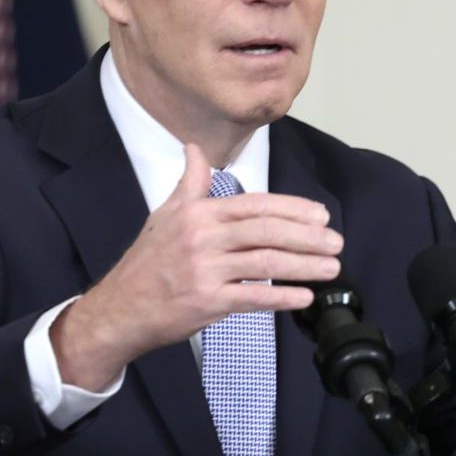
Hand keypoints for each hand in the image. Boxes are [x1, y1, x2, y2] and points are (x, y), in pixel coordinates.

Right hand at [52, 143, 341, 388]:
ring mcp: (205, 270)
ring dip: (305, 266)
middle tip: (335, 242)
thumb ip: (188, 182)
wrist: (120, 308)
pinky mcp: (206, 302)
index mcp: (198, 213)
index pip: (255, 205)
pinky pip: (253, 297)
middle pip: (267, 231)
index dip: (292, 209)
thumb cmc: (146, 263)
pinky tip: (304, 297)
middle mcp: (202, 238)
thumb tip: (193, 148)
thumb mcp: (165, 214)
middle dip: (307, 237)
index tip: (319, 216)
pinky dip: (282, 297)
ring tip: (331, 268)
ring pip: (266, 263)